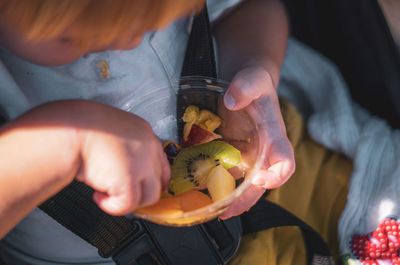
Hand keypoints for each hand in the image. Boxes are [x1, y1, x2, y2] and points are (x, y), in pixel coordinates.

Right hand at [74, 101, 170, 215]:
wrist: (70, 130)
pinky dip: (111, 206)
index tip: (144, 187)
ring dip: (128, 200)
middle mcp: (148, 147)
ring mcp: (142, 164)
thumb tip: (124, 168)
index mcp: (144, 132)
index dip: (153, 179)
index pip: (161, 162)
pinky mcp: (129, 180)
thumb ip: (125, 147)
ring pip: (149, 196)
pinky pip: (128, 205)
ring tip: (107, 193)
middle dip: (138, 190)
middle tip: (118, 192)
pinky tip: (98, 196)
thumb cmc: (81, 129)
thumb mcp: (111, 132)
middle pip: (157, 180)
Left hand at [218, 66, 294, 218]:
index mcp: (274, 135)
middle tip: (227, 211)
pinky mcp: (233, 153)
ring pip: (244, 184)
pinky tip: (201, 190)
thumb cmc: (255, 82)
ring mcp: (248, 154)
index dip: (277, 175)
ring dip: (231, 199)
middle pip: (262, 183)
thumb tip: (232, 100)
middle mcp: (264, 151)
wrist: (247, 84)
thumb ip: (245, 86)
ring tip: (213, 210)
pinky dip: (217, 184)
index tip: (262, 181)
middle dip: (246, 200)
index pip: (285, 160)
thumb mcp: (253, 78)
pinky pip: (228, 173)